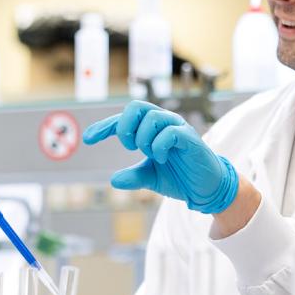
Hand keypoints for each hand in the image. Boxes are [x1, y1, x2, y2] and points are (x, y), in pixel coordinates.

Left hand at [82, 100, 238, 214]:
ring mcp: (178, 128)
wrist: (206, 188)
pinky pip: (171, 132)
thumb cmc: (181, 177)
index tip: (88, 138)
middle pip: (136, 106)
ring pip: (152, 117)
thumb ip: (133, 176)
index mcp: (152, 130)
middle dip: (126, 127)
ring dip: (144, 138)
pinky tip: (162, 158)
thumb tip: (113, 179)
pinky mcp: (191, 138)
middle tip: (130, 147)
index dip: (104, 126)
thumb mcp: (151, 178)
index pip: (124, 119)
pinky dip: (160, 146)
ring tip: (151, 155)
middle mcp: (165, 123)